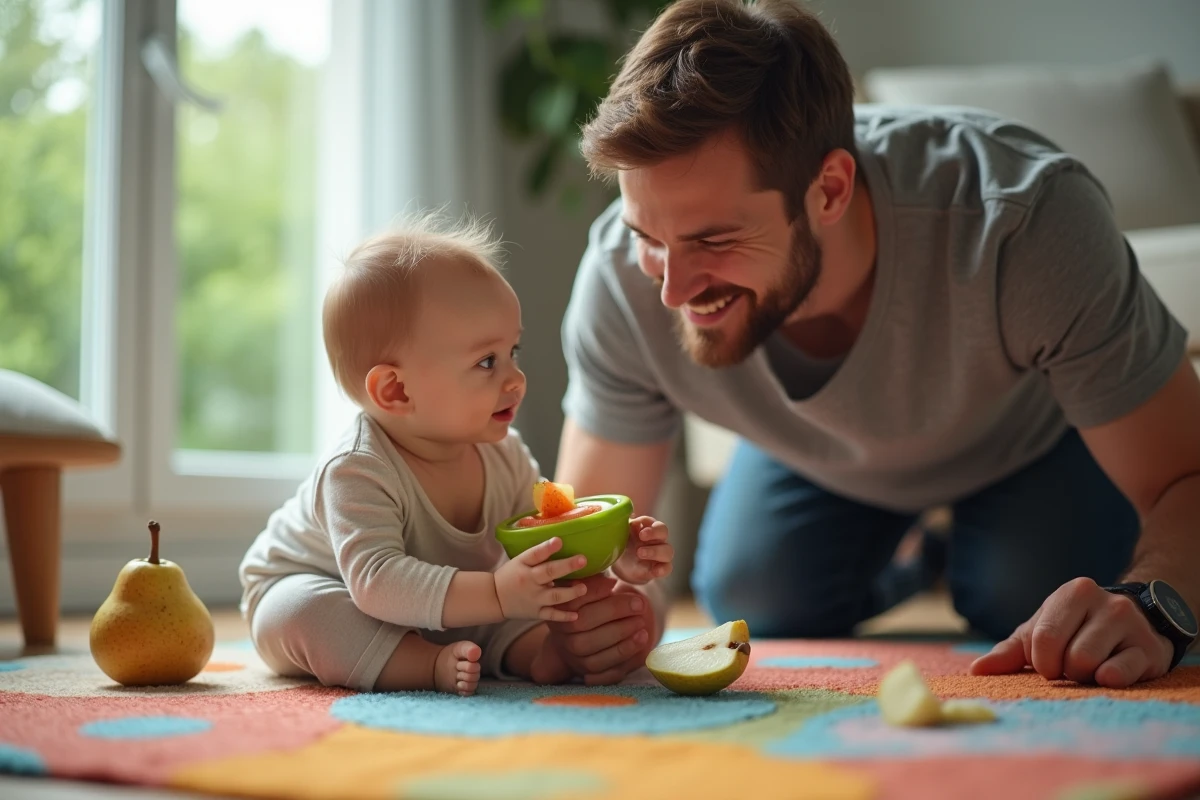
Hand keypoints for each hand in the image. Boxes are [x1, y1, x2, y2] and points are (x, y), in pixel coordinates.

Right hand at [494, 537, 587, 621]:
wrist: (495, 598)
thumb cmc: (511, 575)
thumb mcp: (520, 560)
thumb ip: (538, 553)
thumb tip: (560, 543)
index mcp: (525, 567)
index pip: (536, 554)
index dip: (547, 547)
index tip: (559, 540)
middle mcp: (530, 583)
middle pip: (549, 573)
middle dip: (566, 566)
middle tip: (583, 560)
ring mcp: (534, 600)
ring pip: (554, 596)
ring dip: (570, 593)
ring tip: (583, 588)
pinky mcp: (536, 613)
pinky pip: (551, 615)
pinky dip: (563, 616)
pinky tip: (576, 615)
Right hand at [544, 574, 656, 684]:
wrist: (580, 642)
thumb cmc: (590, 610)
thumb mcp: (587, 594)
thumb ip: (593, 583)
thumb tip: (609, 579)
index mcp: (559, 611)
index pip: (572, 600)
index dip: (593, 590)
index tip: (614, 582)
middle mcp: (562, 636)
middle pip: (584, 623)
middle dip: (614, 611)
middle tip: (638, 604)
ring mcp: (575, 656)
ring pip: (595, 645)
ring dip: (623, 633)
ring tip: (642, 621)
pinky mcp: (590, 671)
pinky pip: (607, 665)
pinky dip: (627, 651)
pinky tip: (642, 638)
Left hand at [611, 516, 672, 584]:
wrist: (623, 567)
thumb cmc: (624, 546)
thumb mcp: (620, 536)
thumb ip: (624, 527)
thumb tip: (626, 518)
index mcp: (646, 528)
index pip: (650, 521)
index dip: (644, 521)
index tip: (635, 524)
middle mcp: (656, 539)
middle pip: (663, 531)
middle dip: (654, 532)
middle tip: (642, 536)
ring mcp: (660, 554)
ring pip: (667, 550)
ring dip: (655, 551)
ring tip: (640, 553)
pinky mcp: (660, 568)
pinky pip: (667, 568)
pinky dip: (662, 569)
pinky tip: (655, 570)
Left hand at [970, 577, 1173, 687]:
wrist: (1137, 623)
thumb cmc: (1077, 629)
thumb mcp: (1041, 633)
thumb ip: (1008, 652)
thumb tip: (975, 670)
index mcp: (1072, 594)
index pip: (1043, 638)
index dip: (1042, 662)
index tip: (1049, 665)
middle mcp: (1104, 602)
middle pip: (1069, 657)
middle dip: (1065, 671)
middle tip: (1072, 666)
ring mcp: (1131, 624)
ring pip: (1093, 667)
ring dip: (1086, 677)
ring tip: (1093, 666)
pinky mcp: (1151, 649)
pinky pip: (1122, 674)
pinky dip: (1111, 680)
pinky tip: (1111, 673)